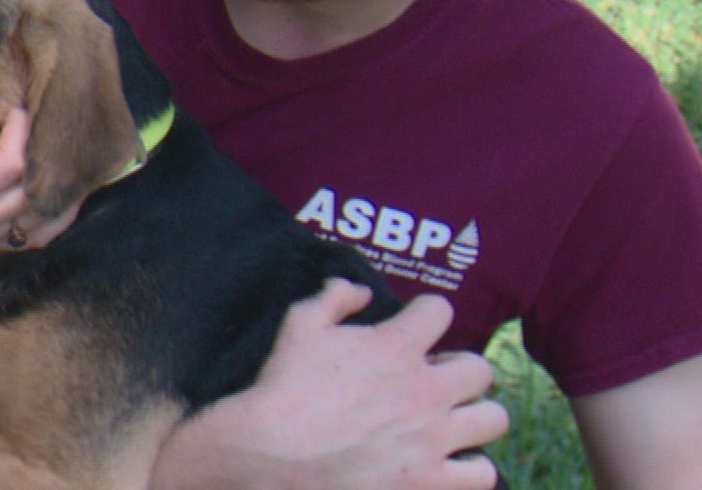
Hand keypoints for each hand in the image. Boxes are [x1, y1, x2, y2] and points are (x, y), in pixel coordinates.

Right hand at [0, 109, 39, 279]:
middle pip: (32, 188)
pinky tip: (54, 192)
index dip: (20, 133)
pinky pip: (32, 236)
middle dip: (40, 151)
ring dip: (52, 183)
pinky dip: (52, 215)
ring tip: (51, 153)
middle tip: (34, 124)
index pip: (11, 165)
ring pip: (40, 214)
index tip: (14, 109)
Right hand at [156, 279, 507, 489]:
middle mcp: (425, 390)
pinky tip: (447, 462)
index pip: (440, 311)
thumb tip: (361, 291)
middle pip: (479, 368)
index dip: (427, 314)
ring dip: (474, 417)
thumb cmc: (281, 387)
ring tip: (449, 422)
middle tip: (432, 380)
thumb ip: (334, 297)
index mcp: (397, 347)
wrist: (268, 452)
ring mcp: (432, 439)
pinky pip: (483, 474)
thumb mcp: (299, 325)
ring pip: (493, 419)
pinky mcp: (429, 482)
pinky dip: (470, 468)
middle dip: (458, 369)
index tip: (415, 326)